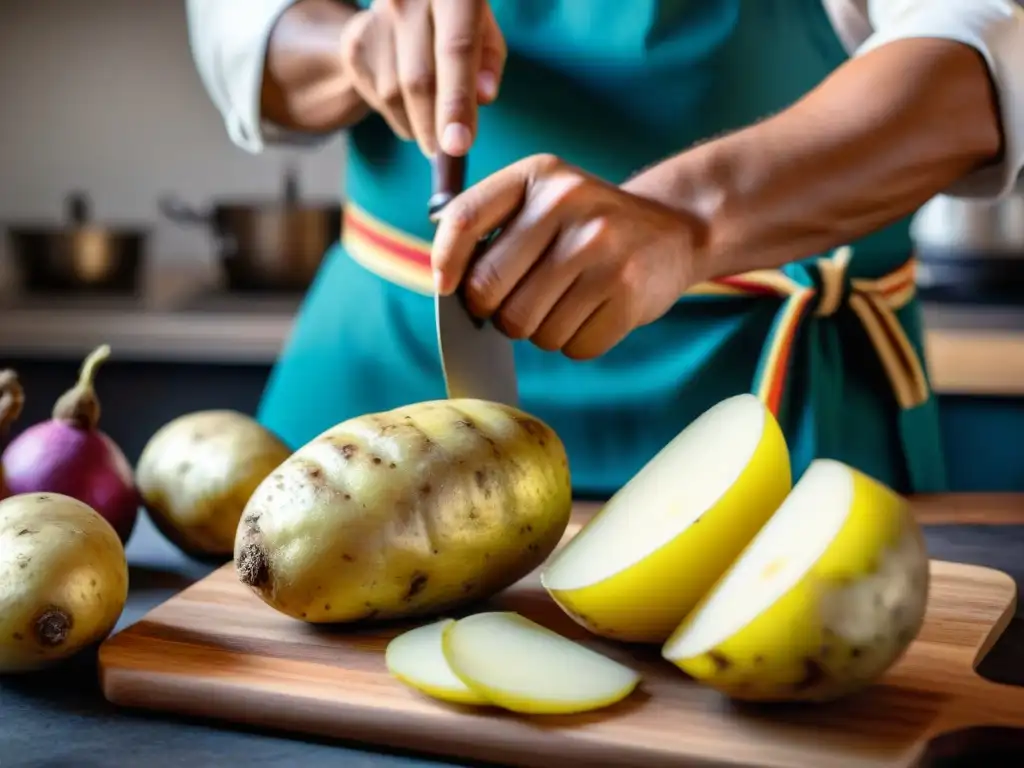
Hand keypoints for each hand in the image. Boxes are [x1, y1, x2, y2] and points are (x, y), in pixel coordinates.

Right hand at [339, 0, 505, 155]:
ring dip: (417, 123)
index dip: (456, 102)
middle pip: (419, 79)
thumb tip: (483, 97)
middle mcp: (406, 0)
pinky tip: (411, 104)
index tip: (458, 146)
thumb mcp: (483, 27)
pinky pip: (378, 96)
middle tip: (445, 155)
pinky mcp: (355, 43)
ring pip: (394, 94)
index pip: (456, 50)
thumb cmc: (456, 18)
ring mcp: (376, 20)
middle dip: (434, 127)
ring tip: (433, 124)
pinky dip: (400, 114)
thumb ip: (489, 59)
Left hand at [431, 154, 705, 359]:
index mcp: (539, 175)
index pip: (465, 220)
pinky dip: (575, 342)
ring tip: (564, 304)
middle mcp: (569, 204)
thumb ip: (494, 228)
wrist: (677, 229)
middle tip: (517, 303)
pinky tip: (592, 314)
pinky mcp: (627, 294)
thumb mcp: (545, 199)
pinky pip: (572, 347)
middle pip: (489, 289)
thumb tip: (448, 285)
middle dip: (494, 310)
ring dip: (538, 330)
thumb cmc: (589, 225)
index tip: (447, 287)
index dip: (445, 262)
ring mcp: (602, 249)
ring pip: (528, 327)